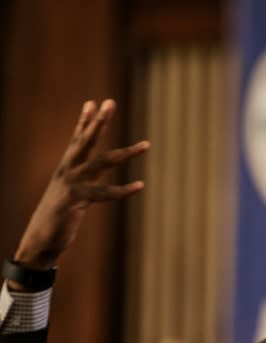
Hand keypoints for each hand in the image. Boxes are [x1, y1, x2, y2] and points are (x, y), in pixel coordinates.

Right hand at [11, 100, 148, 275]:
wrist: (41, 240)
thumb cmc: (58, 214)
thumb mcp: (69, 191)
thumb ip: (80, 177)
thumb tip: (89, 166)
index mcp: (66, 168)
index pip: (77, 139)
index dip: (85, 121)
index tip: (93, 103)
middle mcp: (68, 171)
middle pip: (86, 141)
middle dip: (99, 122)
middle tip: (110, 102)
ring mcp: (72, 184)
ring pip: (102, 162)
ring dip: (127, 153)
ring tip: (147, 144)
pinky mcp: (77, 200)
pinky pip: (105, 193)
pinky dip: (124, 190)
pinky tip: (140, 186)